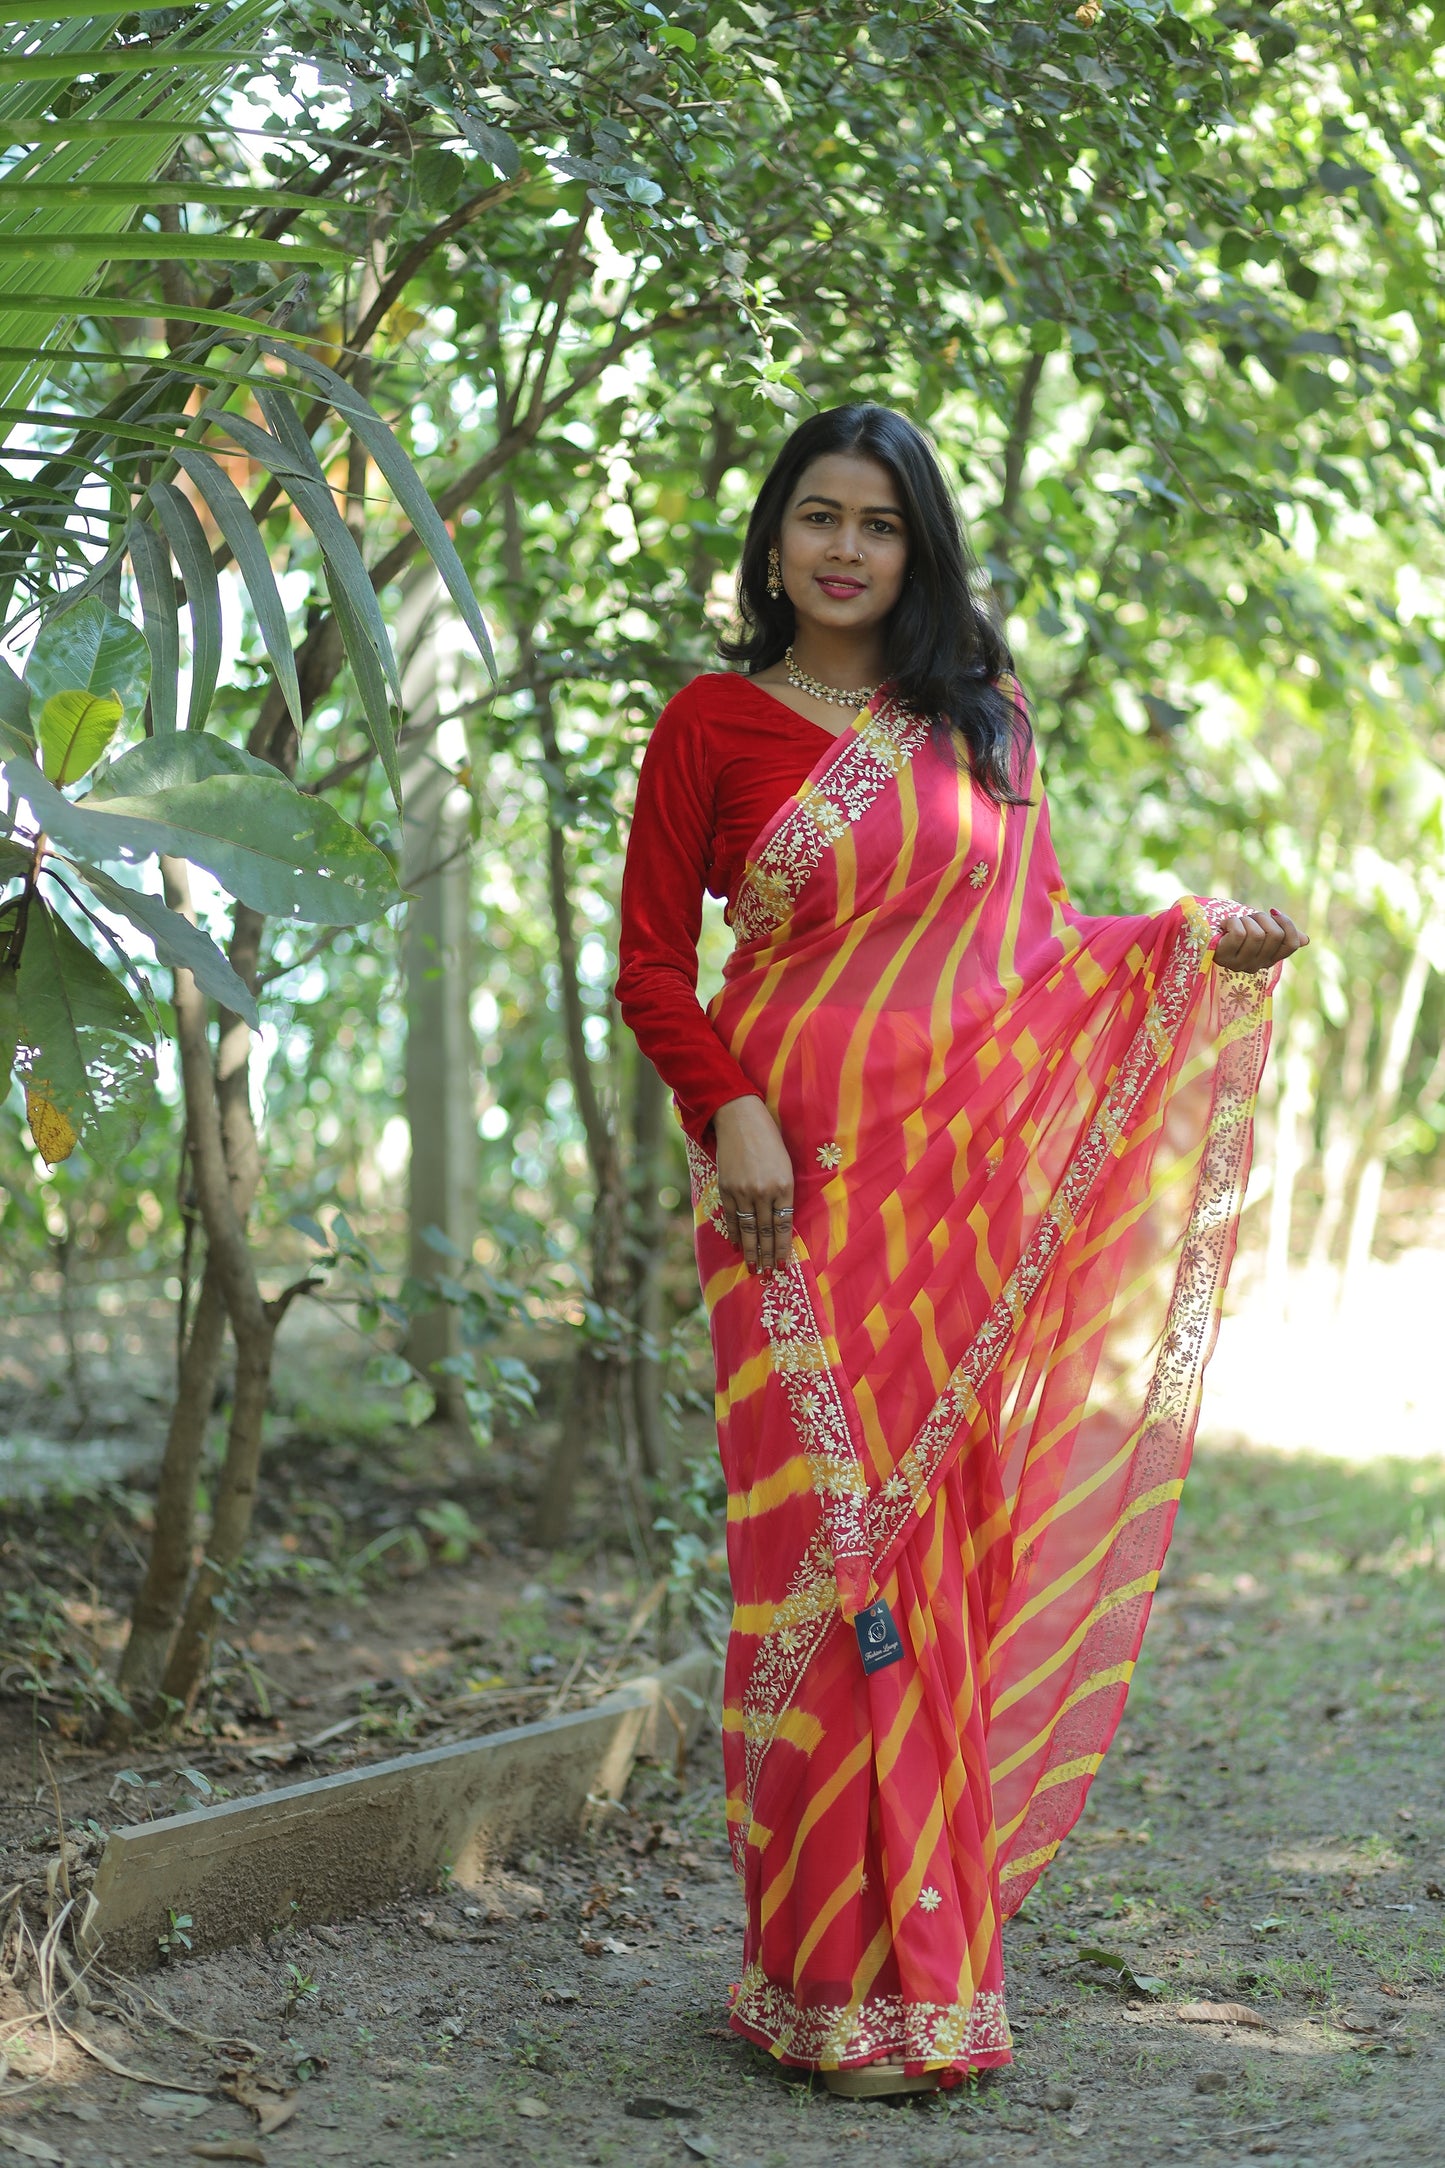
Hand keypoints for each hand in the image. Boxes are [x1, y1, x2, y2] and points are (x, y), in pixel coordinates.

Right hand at [712, 1095, 795, 1273]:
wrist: (739, 1118)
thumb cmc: (769, 1138)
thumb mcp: (785, 1164)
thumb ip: (784, 1192)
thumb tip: (782, 1220)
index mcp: (784, 1185)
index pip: (784, 1226)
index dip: (782, 1247)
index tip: (783, 1264)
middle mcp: (764, 1192)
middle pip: (766, 1232)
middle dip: (767, 1255)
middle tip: (767, 1274)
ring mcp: (743, 1191)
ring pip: (748, 1229)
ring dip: (750, 1251)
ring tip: (752, 1267)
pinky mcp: (726, 1188)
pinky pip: (732, 1217)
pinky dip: (735, 1233)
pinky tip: (737, 1244)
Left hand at [1214, 907, 1307, 973]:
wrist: (1201, 928)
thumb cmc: (1232, 928)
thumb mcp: (1259, 928)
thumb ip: (1280, 934)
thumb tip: (1305, 940)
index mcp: (1269, 959)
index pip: (1292, 944)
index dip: (1287, 924)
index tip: (1273, 912)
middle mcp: (1256, 966)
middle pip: (1275, 935)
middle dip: (1262, 918)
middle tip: (1248, 918)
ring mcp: (1239, 964)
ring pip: (1257, 934)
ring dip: (1246, 920)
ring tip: (1235, 922)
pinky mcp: (1223, 958)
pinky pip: (1239, 934)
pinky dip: (1232, 922)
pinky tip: (1224, 925)